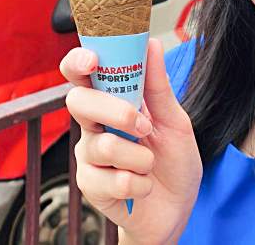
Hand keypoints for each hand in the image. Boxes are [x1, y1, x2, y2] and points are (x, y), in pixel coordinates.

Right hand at [60, 38, 201, 244]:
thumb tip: (150, 44)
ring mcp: (88, 156)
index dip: (78, 62)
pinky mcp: (91, 185)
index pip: (80, 74)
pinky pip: (114, 179)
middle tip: (143, 125)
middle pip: (78, 102)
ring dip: (140, 156)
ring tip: (150, 164)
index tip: (92, 60)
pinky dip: (140, 183)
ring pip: (102, 145)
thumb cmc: (173, 163)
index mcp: (109, 102)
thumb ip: (158, 87)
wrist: (176, 210)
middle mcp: (92, 126)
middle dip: (115, 111)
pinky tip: (144, 186)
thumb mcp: (175, 122)